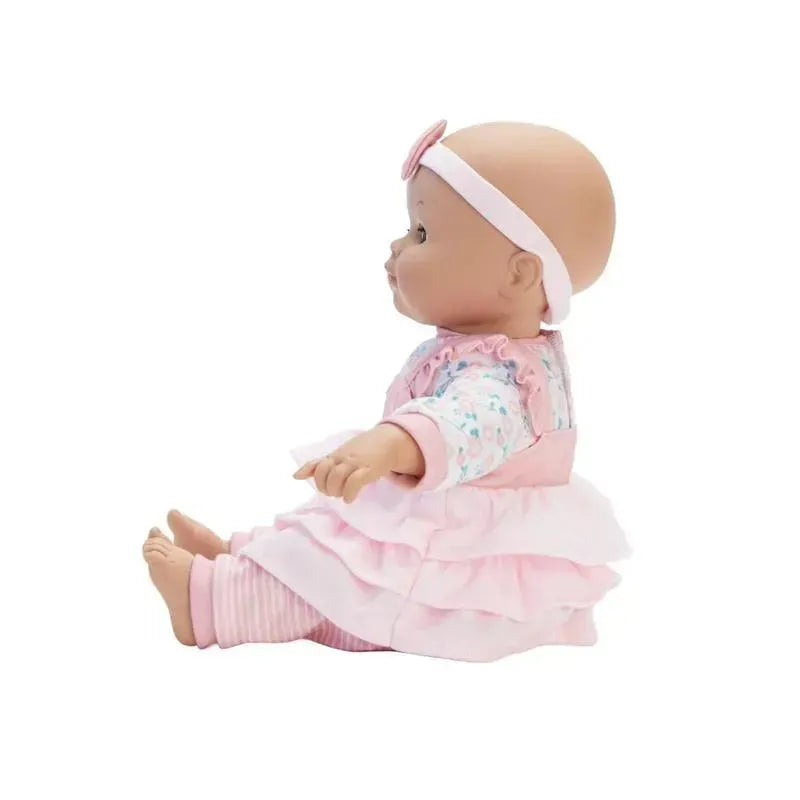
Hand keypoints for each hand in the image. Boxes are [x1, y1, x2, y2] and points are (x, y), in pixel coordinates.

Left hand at [292, 424, 423, 502]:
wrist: (387, 442)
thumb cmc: (360, 452)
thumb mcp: (337, 456)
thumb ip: (318, 466)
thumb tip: (295, 476)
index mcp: (334, 456)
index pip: (317, 467)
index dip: (318, 480)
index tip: (326, 487)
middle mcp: (343, 458)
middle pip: (325, 473)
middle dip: (326, 488)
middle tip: (335, 492)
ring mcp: (356, 463)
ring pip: (337, 476)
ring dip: (336, 490)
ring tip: (342, 495)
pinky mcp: (369, 469)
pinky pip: (355, 481)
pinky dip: (349, 493)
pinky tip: (349, 499)